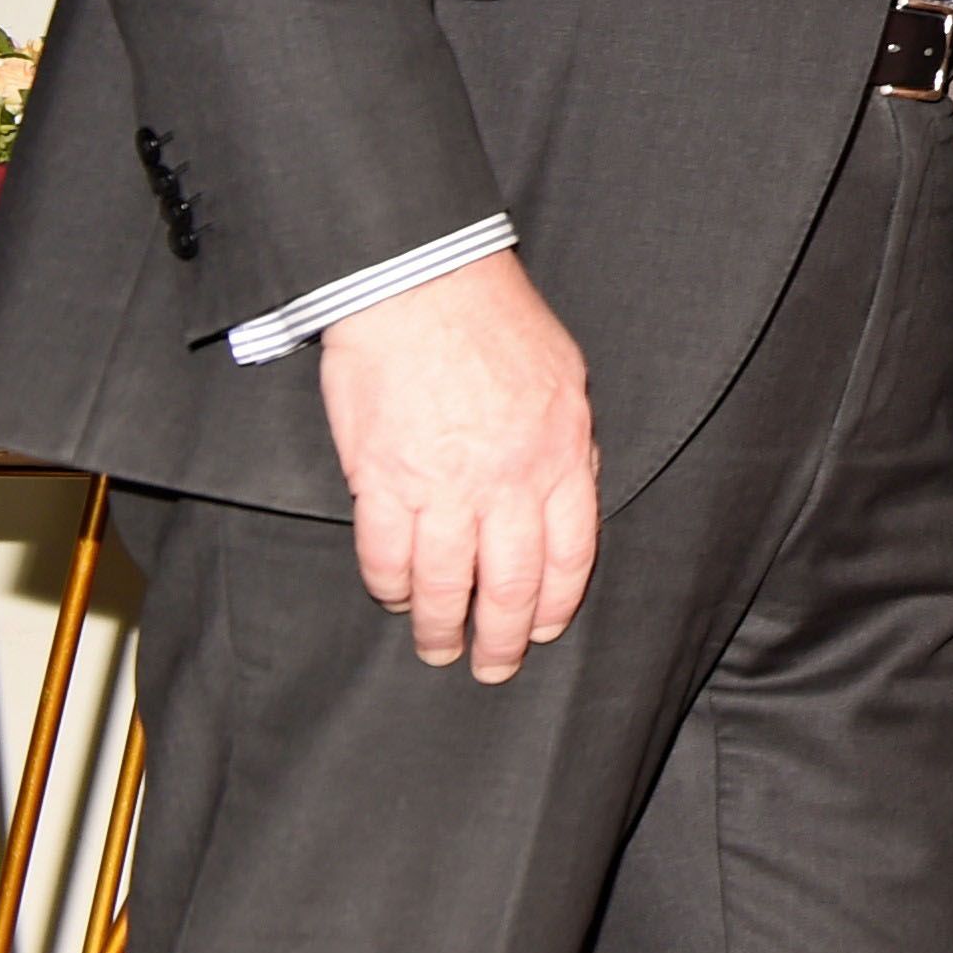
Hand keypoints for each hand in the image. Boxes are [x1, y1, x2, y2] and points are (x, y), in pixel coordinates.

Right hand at [316, 251, 598, 681]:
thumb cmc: (495, 320)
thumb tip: (569, 488)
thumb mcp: (565, 378)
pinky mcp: (382, 481)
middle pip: (509, 584)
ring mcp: (443, 487)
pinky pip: (386, 555)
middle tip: (493, 667)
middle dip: (502, 637)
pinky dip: (389, 586)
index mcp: (560, 456)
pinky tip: (392, 597)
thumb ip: (567, 442)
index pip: (570, 554)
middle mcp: (507, 483)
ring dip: (440, 626)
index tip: (543, 629)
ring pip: (445, 583)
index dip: (555, 601)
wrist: (422, 285)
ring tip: (438, 648)